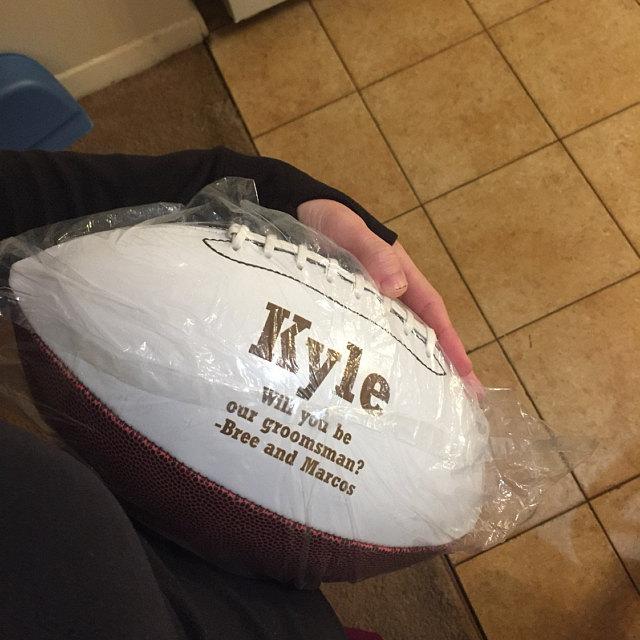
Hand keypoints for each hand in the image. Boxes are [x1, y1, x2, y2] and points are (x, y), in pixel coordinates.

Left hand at [297, 199, 481, 392]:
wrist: (296, 210)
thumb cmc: (330, 218)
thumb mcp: (351, 230)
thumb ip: (373, 253)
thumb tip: (397, 286)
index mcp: (401, 273)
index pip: (431, 312)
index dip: (448, 342)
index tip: (465, 373)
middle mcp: (391, 292)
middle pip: (421, 331)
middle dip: (441, 364)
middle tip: (460, 401)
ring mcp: (370, 302)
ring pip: (397, 337)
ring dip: (412, 365)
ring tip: (423, 401)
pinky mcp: (346, 308)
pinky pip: (367, 335)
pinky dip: (378, 357)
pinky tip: (374, 380)